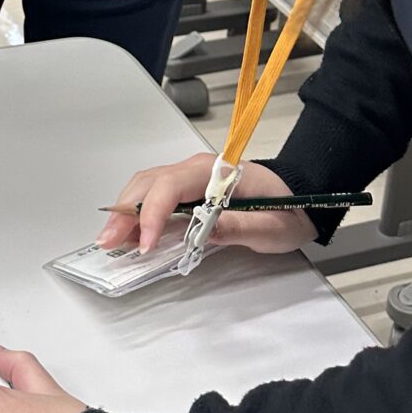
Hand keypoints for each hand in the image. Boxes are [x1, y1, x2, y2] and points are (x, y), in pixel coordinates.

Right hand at [98, 153, 314, 254]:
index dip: (153, 214)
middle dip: (125, 212)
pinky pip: (156, 195)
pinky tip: (132, 233)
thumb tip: (202, 230)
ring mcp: (191, 177)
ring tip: (112, 239)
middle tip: (108, 241)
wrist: (303, 197)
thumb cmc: (290, 210)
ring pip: (147, 187)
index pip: (171, 186)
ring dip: (127, 212)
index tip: (146, 243)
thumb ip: (238, 226)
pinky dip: (138, 213)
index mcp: (216, 172)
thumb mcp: (272, 227)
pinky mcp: (190, 190)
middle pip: (149, 183)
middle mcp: (197, 169)